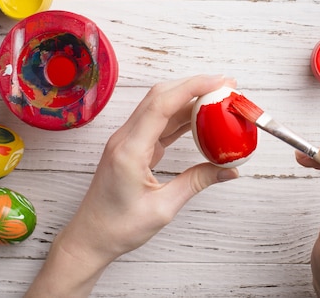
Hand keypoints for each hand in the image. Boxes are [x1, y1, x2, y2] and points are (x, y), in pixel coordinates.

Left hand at [26, 75, 239, 296]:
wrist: (91, 237)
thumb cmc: (118, 227)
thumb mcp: (163, 208)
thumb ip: (196, 182)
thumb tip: (228, 170)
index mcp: (130, 150)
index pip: (162, 104)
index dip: (192, 87)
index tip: (219, 82)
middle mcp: (126, 138)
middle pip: (160, 97)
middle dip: (194, 86)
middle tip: (226, 86)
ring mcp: (128, 140)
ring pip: (160, 107)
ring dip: (189, 99)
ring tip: (218, 99)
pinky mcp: (132, 147)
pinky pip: (158, 123)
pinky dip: (181, 117)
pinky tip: (201, 119)